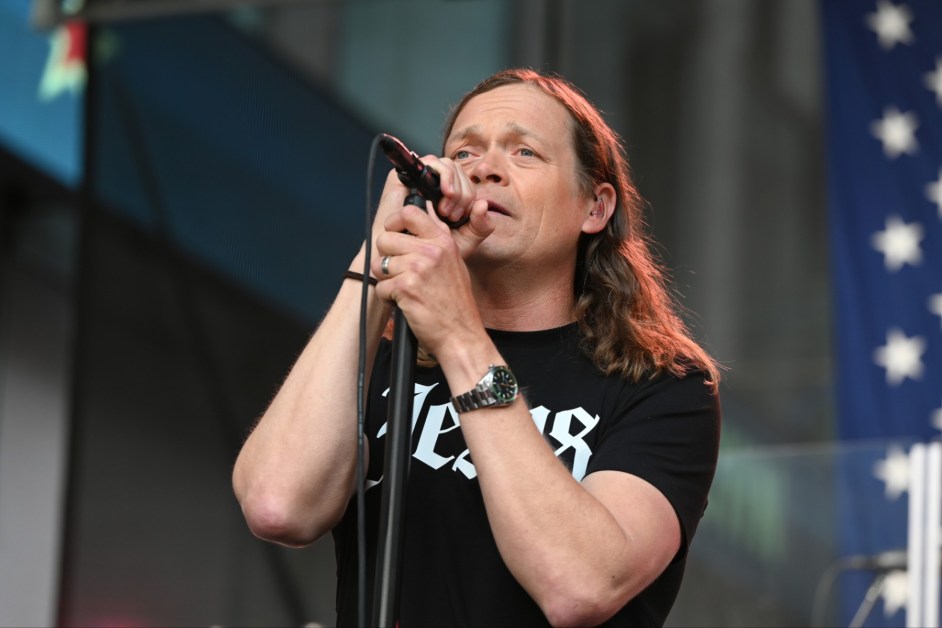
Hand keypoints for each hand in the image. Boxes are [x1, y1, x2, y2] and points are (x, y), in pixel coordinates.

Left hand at [370, 158, 493, 356]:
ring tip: (404, 289)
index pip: (409, 213)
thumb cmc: (456, 304)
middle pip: (385, 239)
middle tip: (399, 272)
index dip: (394, 222)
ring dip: (386, 279)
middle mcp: (431, 250)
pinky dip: (388, 298)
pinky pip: (381, 286)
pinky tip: (404, 303)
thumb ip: (436, 242)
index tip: (394, 234)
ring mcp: (418, 268)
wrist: (461, 334)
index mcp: (443, 241)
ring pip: (379, 263)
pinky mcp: (406, 287)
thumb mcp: (454, 263)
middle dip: (386, 257)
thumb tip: (418, 221)